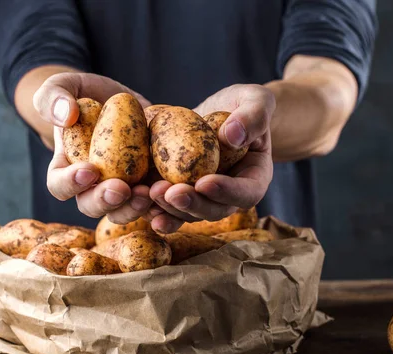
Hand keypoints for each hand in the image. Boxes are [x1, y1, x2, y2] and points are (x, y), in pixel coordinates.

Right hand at [34, 72, 153, 223]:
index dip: (71, 183)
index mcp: (66, 170)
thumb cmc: (85, 95)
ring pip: (123, 211)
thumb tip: (65, 116)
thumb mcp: (66, 86)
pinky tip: (171, 194)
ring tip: (148, 192)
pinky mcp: (147, 187)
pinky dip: (161, 205)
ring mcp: (121, 191)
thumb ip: (55, 96)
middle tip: (121, 188)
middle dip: (106, 200)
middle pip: (92, 206)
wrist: (121, 102)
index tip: (89, 170)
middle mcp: (92, 188)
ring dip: (134, 207)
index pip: (60, 185)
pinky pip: (153, 206)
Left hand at [148, 84, 274, 231]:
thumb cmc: (244, 105)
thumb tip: (232, 135)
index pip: (246, 193)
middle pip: (213, 210)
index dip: (226, 192)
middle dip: (192, 204)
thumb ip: (253, 116)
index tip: (205, 182)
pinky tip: (136, 199)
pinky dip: (151, 205)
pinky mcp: (178, 191)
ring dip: (168, 208)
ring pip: (187, 213)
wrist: (220, 112)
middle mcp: (228, 195)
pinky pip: (165, 206)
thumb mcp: (256, 101)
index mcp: (253, 179)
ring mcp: (201, 196)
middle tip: (172, 193)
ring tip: (150, 193)